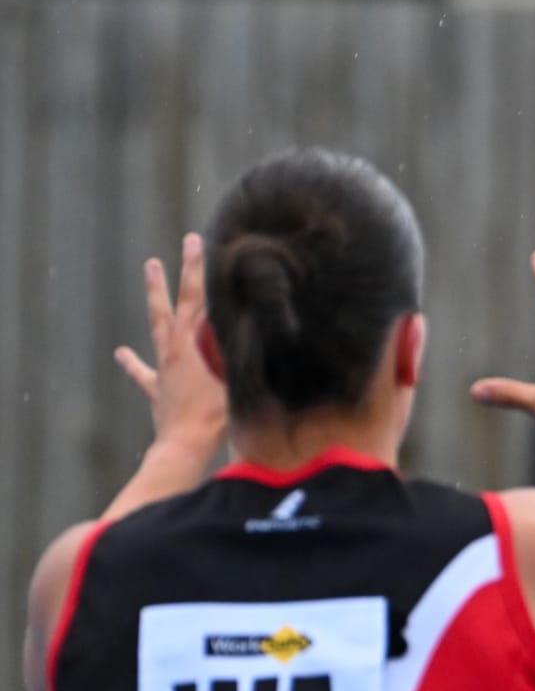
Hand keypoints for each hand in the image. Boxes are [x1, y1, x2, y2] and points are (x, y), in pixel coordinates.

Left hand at [114, 233, 226, 455]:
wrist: (184, 447)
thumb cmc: (215, 420)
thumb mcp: (237, 383)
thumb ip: (245, 356)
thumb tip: (257, 329)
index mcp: (190, 348)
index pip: (196, 301)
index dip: (197, 270)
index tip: (197, 242)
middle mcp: (173, 353)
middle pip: (172, 307)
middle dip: (174, 276)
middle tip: (171, 249)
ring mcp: (162, 370)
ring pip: (157, 328)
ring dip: (155, 299)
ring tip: (150, 271)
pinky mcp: (158, 391)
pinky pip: (143, 372)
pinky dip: (132, 362)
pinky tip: (121, 352)